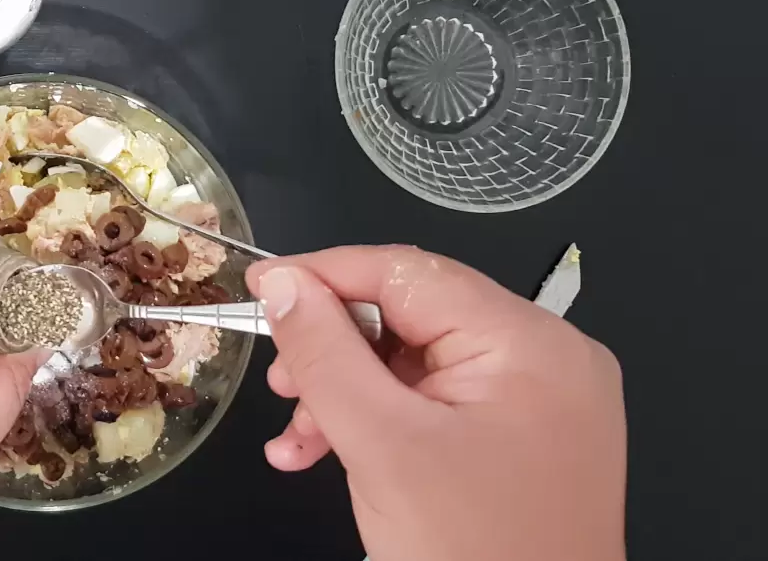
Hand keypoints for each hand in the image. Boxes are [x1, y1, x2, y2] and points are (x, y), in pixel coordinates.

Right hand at [246, 247, 625, 560]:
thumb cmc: (471, 553)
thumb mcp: (380, 445)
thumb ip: (325, 354)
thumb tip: (284, 285)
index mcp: (528, 344)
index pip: (408, 273)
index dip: (325, 274)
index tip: (258, 287)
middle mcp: (546, 357)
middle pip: (411, 317)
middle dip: (333, 351)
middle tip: (278, 382)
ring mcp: (539, 400)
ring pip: (415, 363)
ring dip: (346, 393)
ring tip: (298, 437)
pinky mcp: (523, 437)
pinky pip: (437, 403)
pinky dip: (381, 422)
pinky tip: (324, 452)